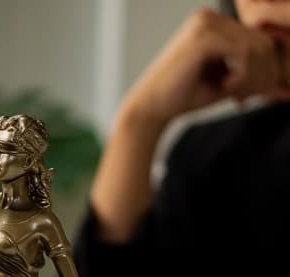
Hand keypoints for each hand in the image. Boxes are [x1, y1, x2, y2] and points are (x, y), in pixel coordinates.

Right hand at [125, 8, 289, 125]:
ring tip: (236, 95)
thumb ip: (253, 71)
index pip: (259, 37)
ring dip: (254, 77)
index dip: (266, 67)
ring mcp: (204, 24)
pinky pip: (243, 53)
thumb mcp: (227, 79)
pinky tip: (227, 88)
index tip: (256, 93)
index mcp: (212, 22)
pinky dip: (243, 75)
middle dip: (263, 73)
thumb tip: (285, 81)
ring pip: (257, 47)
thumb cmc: (183, 96)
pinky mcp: (203, 37)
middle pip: (262, 40)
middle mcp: (208, 16)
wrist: (150, 109)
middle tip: (248, 98)